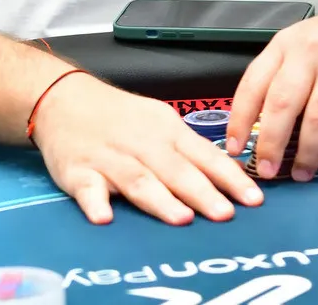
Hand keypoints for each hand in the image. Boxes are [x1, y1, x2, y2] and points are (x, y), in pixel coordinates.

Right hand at [31, 72, 263, 224]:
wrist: (63, 98)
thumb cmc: (120, 117)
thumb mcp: (160, 122)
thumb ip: (190, 152)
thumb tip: (230, 179)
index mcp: (166, 130)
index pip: (205, 154)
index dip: (230, 177)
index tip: (254, 198)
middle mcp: (142, 143)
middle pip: (175, 170)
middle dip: (202, 192)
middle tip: (225, 214)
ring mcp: (109, 158)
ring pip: (138, 179)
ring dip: (160, 199)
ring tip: (181, 219)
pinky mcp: (78, 171)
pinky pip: (87, 188)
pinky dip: (96, 202)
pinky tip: (105, 216)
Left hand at [225, 0, 317, 182]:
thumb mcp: (306, 45)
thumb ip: (285, 78)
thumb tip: (263, 128)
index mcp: (287, 44)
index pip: (253, 84)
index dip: (240, 120)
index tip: (233, 147)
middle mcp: (310, 54)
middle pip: (281, 104)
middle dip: (269, 143)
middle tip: (264, 170)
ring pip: (315, 120)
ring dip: (303, 154)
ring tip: (298, 174)